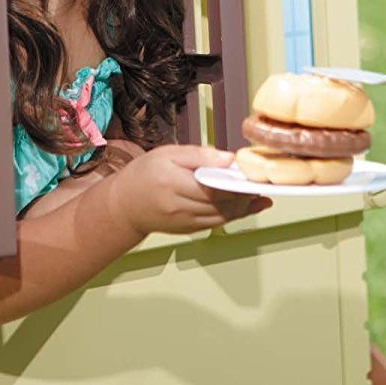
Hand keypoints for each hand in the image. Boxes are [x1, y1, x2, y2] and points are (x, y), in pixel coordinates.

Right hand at [110, 144, 271, 235]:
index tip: (252, 174)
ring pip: (222, 216)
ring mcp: (183, 222)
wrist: (124, 205)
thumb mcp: (168, 153)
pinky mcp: (188, 230)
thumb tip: (229, 159)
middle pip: (220, 203)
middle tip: (261, 182)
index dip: (236, 183)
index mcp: (172, 182)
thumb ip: (200, 155)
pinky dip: (235, 215)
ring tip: (258, 194)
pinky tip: (249, 206)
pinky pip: (216, 223)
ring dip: (243, 207)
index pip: (212, 187)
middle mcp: (178, 206)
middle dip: (244, 194)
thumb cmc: (145, 174)